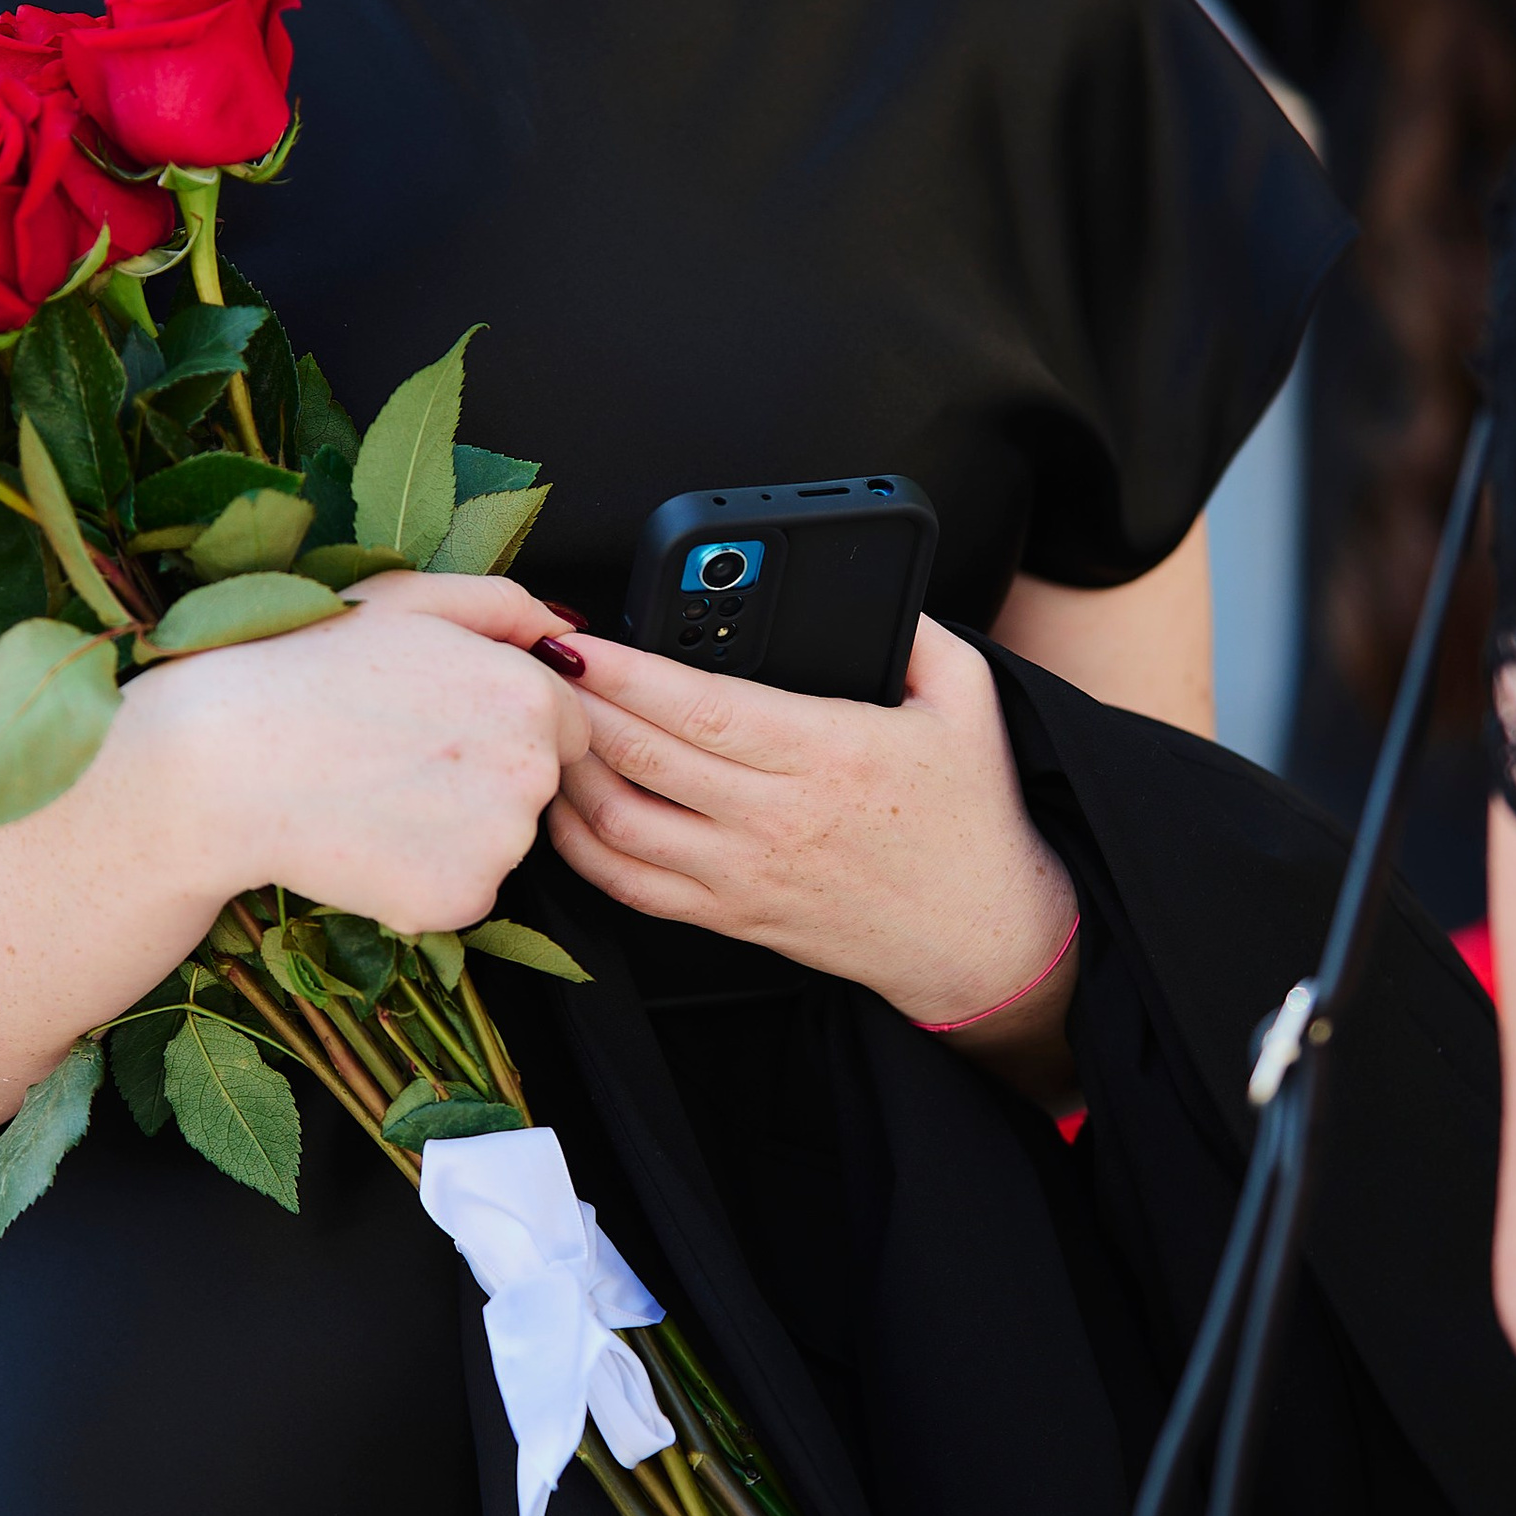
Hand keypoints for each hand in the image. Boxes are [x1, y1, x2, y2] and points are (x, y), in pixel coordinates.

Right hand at [134, 568, 587, 935]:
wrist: (220, 764)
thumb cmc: (302, 668)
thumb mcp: (403, 600)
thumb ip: (500, 603)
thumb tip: (561, 627)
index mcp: (528, 693)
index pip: (563, 722)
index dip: (498, 722)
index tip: (435, 722)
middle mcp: (533, 771)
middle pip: (534, 785)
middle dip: (482, 776)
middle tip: (392, 755)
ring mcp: (500, 845)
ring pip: (496, 841)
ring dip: (452, 830)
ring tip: (368, 794)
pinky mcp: (460, 902)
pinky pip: (459, 891)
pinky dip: (420, 877)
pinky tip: (363, 840)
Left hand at [546, 614, 1078, 1032]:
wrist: (978, 938)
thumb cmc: (969, 818)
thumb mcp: (969, 700)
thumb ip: (921, 629)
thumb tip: (876, 577)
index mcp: (830, 753)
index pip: (702, 710)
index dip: (626, 672)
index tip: (578, 640)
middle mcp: (776, 818)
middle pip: (643, 757)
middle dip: (576, 704)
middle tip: (537, 664)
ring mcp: (744, 873)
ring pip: (621, 822)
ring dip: (567, 770)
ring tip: (545, 722)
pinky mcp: (728, 916)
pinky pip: (628, 885)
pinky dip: (581, 843)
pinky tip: (564, 801)